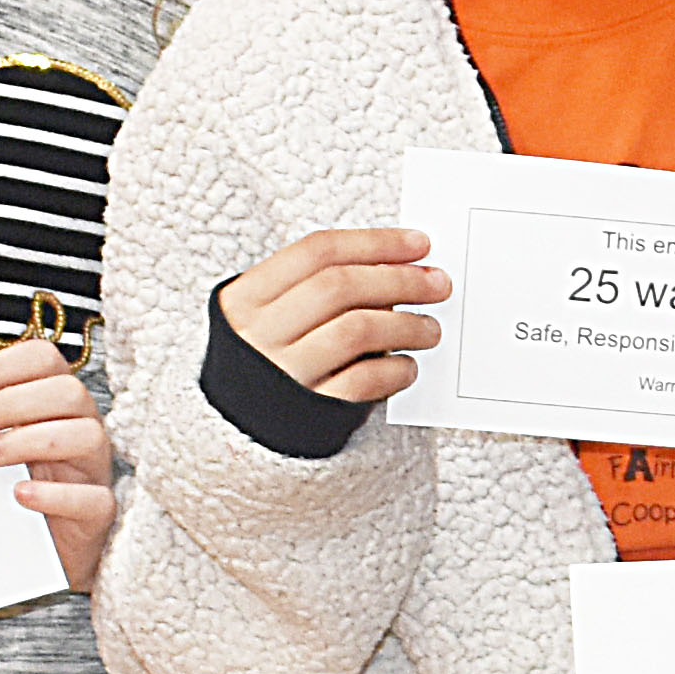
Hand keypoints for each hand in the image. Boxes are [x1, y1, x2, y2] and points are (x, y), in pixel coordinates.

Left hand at [0, 331, 115, 588]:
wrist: (37, 554)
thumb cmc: (13, 490)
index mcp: (56, 403)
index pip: (43, 360)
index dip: (0, 366)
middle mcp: (82, 427)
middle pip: (68, 392)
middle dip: (11, 402)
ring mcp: (94, 470)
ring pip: (86, 436)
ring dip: (30, 440)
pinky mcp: (99, 512)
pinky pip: (92, 498)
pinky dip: (54, 495)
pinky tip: (19, 494)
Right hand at [221, 225, 445, 404]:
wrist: (236, 430)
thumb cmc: (267, 361)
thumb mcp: (272, 316)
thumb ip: (320, 289)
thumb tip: (400, 270)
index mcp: (247, 298)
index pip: (318, 251)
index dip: (375, 242)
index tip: (418, 243)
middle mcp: (260, 333)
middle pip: (340, 286)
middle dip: (400, 280)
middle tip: (438, 284)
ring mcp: (284, 373)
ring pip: (357, 330)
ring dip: (406, 325)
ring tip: (430, 329)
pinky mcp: (310, 411)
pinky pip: (364, 381)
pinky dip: (396, 370)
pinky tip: (408, 366)